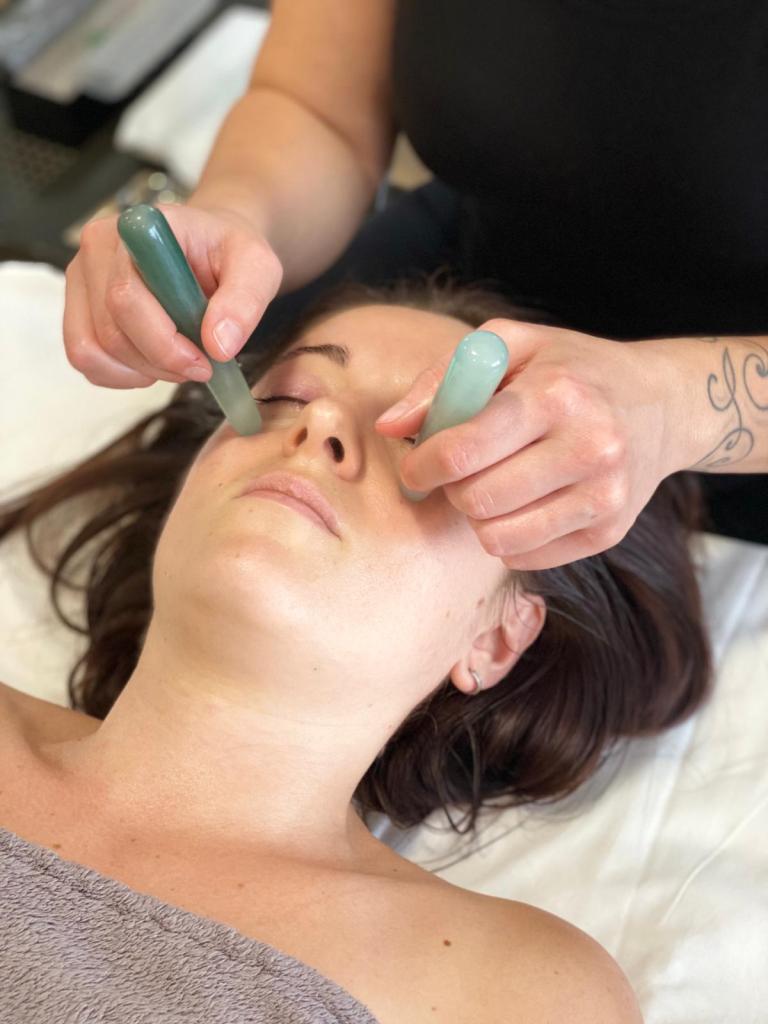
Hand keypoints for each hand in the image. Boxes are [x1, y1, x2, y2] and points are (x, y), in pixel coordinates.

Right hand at [63, 203, 282, 387]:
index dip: (163, 344)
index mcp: (139, 230)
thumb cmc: (228, 252)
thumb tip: (218, 345)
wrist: (211, 245)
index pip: (126, 298)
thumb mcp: (258, 267)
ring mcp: (82, 278)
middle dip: (160, 363)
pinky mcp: (79, 306)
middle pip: (110, 331)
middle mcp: (98, 248)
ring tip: (179, 362)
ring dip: (141, 372)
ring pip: (93, 350)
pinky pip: (85, 358)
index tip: (204, 361)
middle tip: (200, 366)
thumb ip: (244, 302)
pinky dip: (121, 374)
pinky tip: (152, 362)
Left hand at [375, 319, 680, 569]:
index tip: (417, 465)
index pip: (466, 448)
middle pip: (477, 500)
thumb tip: (390, 427)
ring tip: (493, 485)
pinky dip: (509, 536)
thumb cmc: (570, 370)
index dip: (424, 463)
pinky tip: (524, 503)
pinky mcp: (609, 533)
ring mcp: (605, 496)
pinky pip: (524, 557)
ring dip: (479, 517)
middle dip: (452, 489)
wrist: (660, 404)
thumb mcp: (511, 346)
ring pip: (497, 539)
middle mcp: (589, 447)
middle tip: (461, 472)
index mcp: (558, 394)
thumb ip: (442, 379)